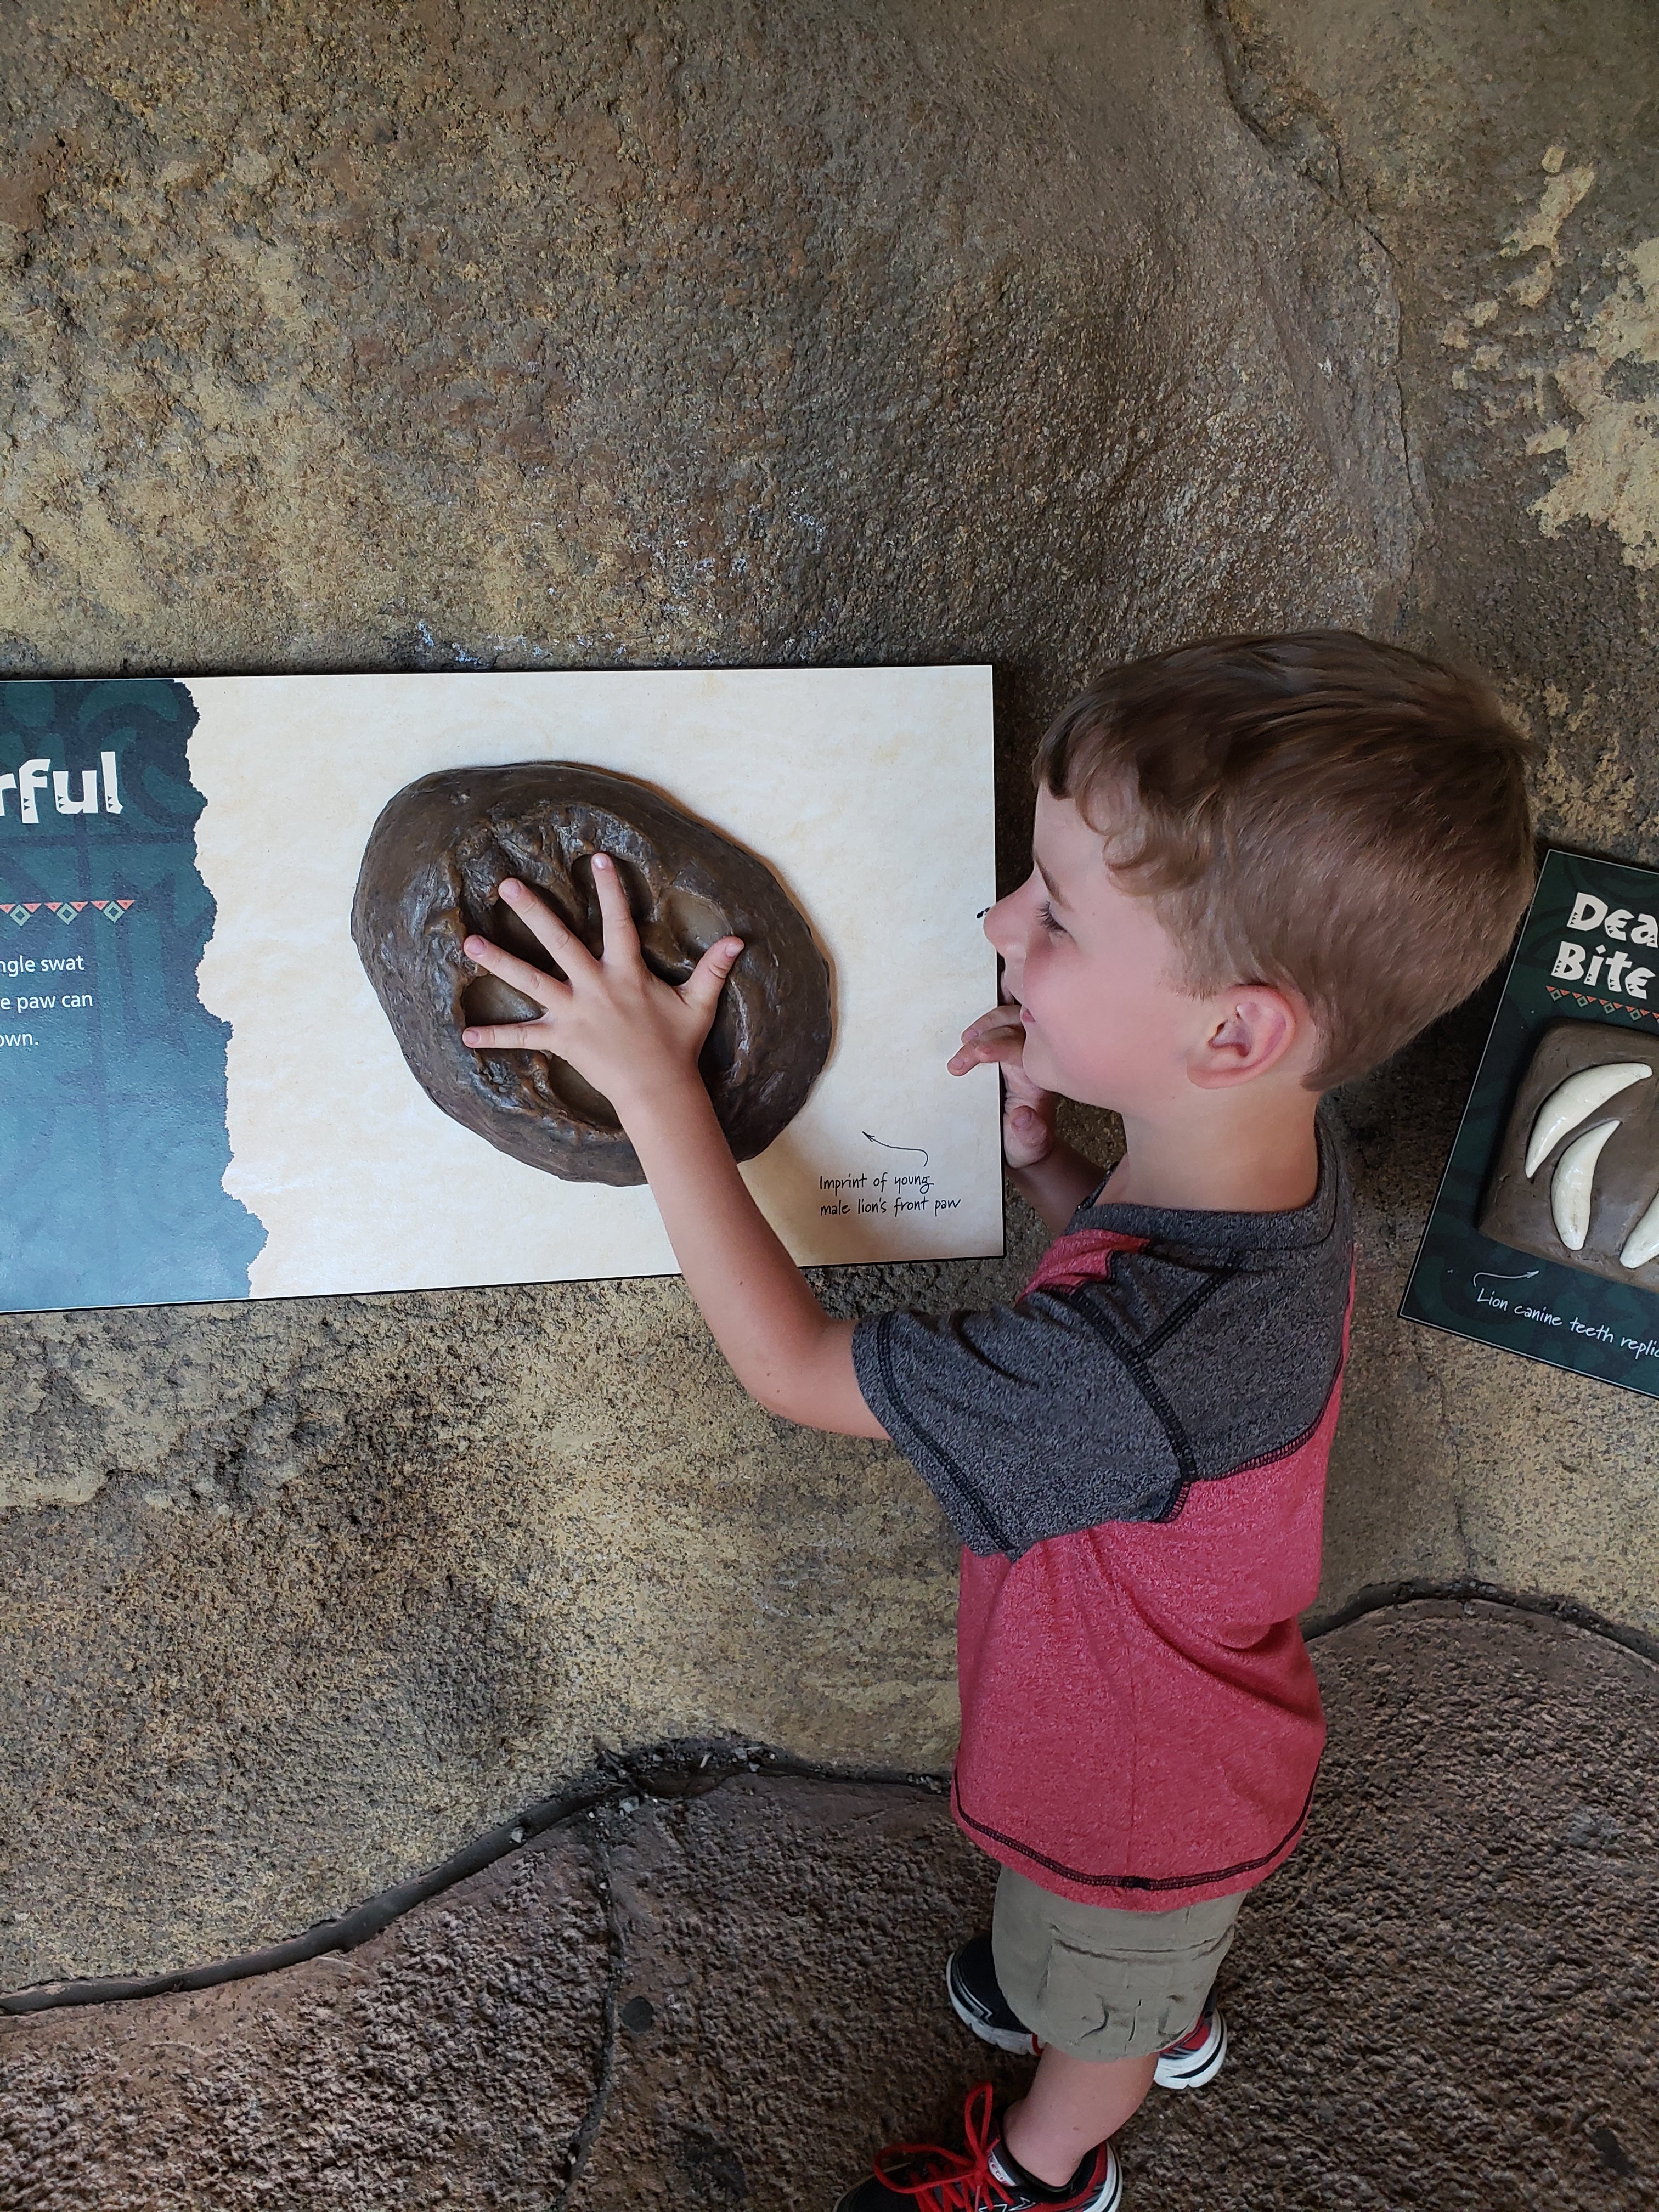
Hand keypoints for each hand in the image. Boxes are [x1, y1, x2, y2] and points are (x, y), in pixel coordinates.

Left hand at [459, 860, 742, 1116]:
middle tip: (506, 886)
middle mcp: (596, 987)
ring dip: (499, 962)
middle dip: (532, 911)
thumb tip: (740, 940)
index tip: (597, 857)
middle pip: (559, 941)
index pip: (619, 921)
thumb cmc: (678, 1046)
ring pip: (530, 982)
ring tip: (469, 943)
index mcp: (627, 973)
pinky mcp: (562, 1041)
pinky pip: (524, 1038)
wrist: (659, 1091)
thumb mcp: (698, 1004)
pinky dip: (496, 1037)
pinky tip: (467, 1034)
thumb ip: (714, 970)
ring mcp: (575, 1013)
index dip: (610, 889)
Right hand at [948, 999, 1058, 1169]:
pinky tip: (971, 1028)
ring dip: (986, 1023)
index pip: (1023, 1050)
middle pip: (1016, 1025)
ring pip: (1009, 1018)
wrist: (1021, 1144)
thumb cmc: (1025, 1143)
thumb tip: (1024, 1116)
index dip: (999, 1046)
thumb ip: (1030, 1136)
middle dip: (988, 1030)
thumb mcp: (1029, 1148)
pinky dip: (987, 1020)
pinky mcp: (1006, 1047)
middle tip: (963, 1049)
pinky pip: (1002, 1024)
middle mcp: (1032, 1058)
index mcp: (1038, 1078)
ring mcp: (1020, 1049)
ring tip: (964, 1040)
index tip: (976, 1053)